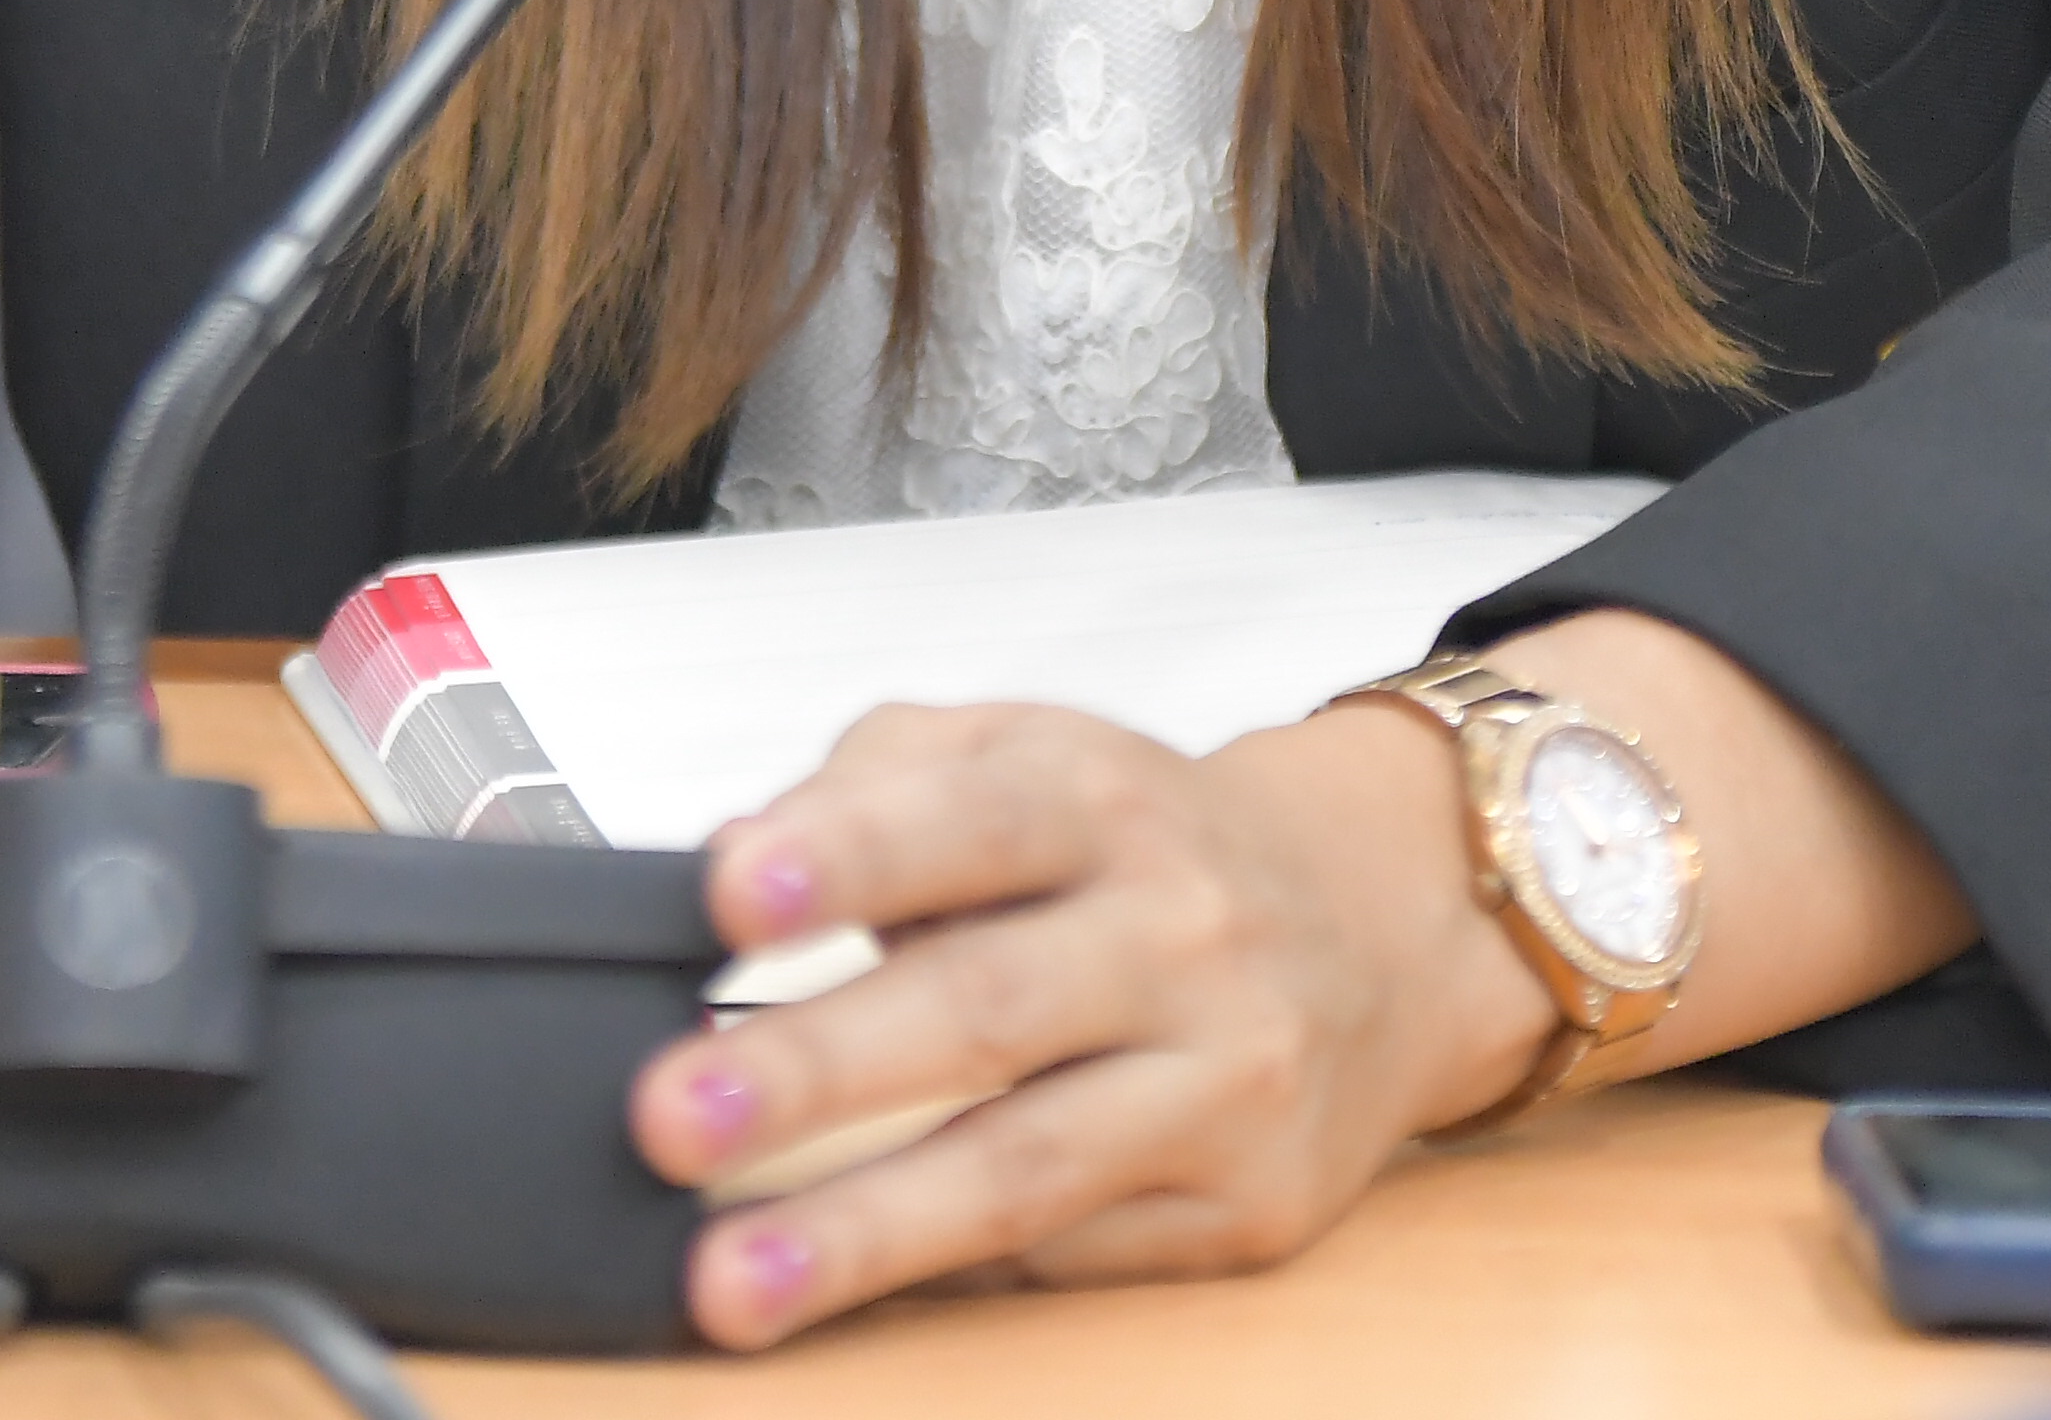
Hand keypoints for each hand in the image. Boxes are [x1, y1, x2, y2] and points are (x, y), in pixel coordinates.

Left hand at [624, 693, 1546, 1345]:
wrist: (1379, 925)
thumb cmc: (1152, 846)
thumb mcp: (1029, 754)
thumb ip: (877, 778)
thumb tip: (732, 853)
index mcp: (1106, 800)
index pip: (971, 816)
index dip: (848, 853)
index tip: (728, 891)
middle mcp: (1177, 933)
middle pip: (987, 1006)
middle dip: (817, 1068)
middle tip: (671, 1116)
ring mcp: (1223, 1076)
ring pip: (1028, 1166)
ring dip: (865, 1229)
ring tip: (731, 1277)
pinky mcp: (1246, 1204)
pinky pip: (1076, 1251)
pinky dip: (951, 1277)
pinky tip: (851, 1295)